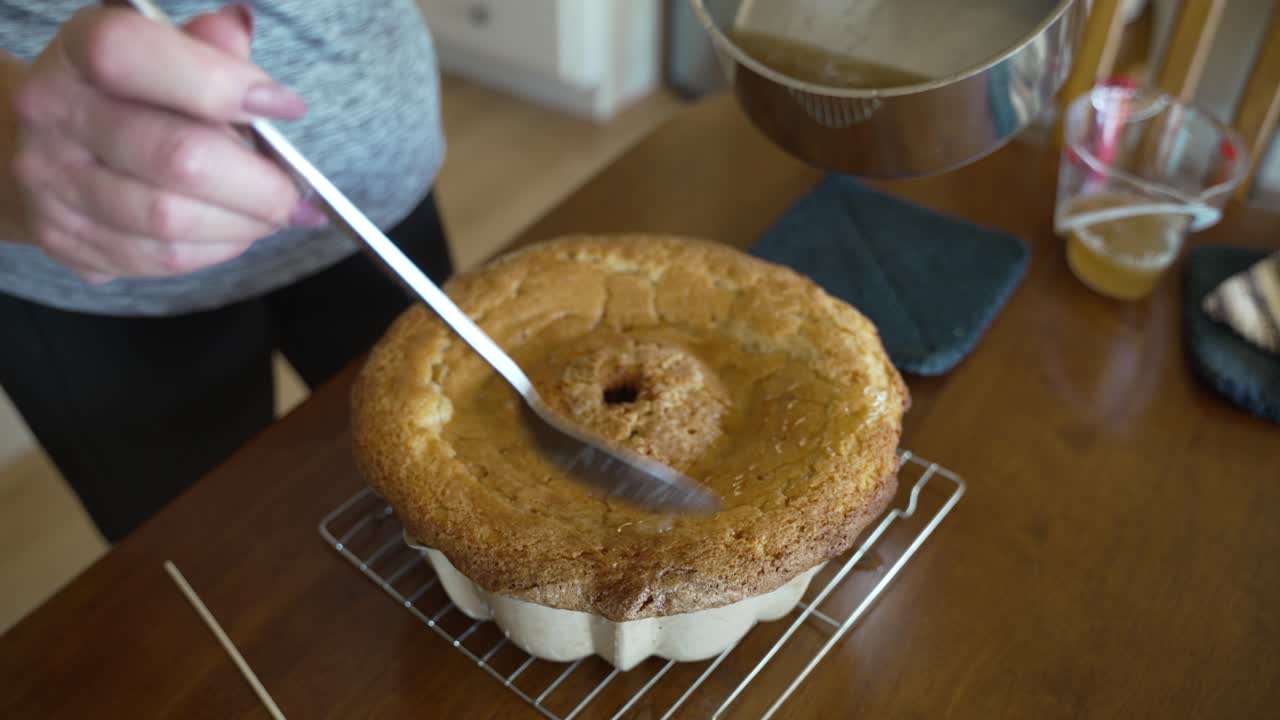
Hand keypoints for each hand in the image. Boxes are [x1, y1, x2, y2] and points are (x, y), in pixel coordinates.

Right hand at [7, 4, 324, 282]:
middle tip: (298, 191)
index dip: (220, 83)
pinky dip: (217, 248)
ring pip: (173, 220)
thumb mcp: (161, 53)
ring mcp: (54, 185)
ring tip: (274, 213)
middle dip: (260, 183)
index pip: (130, 56)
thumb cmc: (126, 96)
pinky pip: (163, 258)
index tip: (284, 106)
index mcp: (76, 53)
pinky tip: (236, 230)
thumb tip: (239, 32)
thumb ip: (205, 47)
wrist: (46, 146)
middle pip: (176, 157)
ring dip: (245, 223)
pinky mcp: (68, 240)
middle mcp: (54, 116)